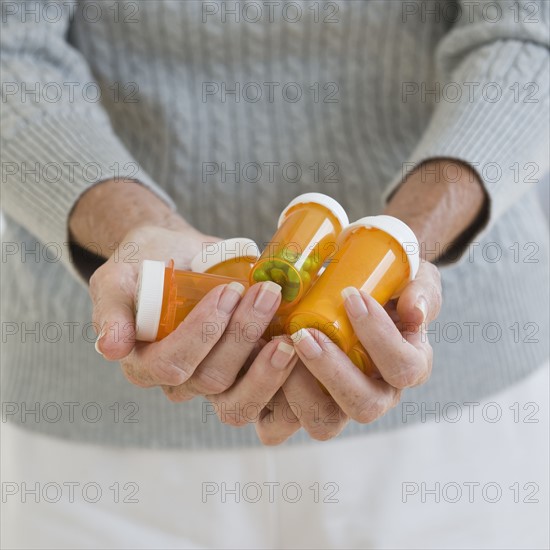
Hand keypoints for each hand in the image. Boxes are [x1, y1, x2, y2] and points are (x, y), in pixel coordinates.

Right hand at [91, 225, 297, 406]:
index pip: (172, 364)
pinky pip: (265, 396)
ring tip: (288, 325)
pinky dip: (285, 378)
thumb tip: (111, 348)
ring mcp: (212, 382)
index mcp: (144, 362)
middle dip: (243, 336)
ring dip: (268, 361)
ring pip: (240, 396)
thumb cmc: (146, 264)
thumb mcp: (118, 278)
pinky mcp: (242, 377)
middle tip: (267, 293)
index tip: (228, 291)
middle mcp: (178, 381)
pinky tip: (302, 348)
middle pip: (212, 379)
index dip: (203, 332)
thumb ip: (111, 309)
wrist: (178, 256)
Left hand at [254, 260, 441, 443]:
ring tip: (278, 344)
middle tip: (304, 332)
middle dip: (332, 370)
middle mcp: (375, 393)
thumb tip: (414, 312)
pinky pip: (282, 424)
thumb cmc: (385, 286)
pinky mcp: (300, 407)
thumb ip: (420, 290)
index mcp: (406, 365)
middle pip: (363, 406)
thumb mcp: (412, 277)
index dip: (379, 336)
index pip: (404, 367)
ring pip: (322, 423)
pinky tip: (260, 356)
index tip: (351, 296)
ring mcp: (338, 404)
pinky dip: (267, 397)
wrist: (351, 291)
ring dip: (297, 388)